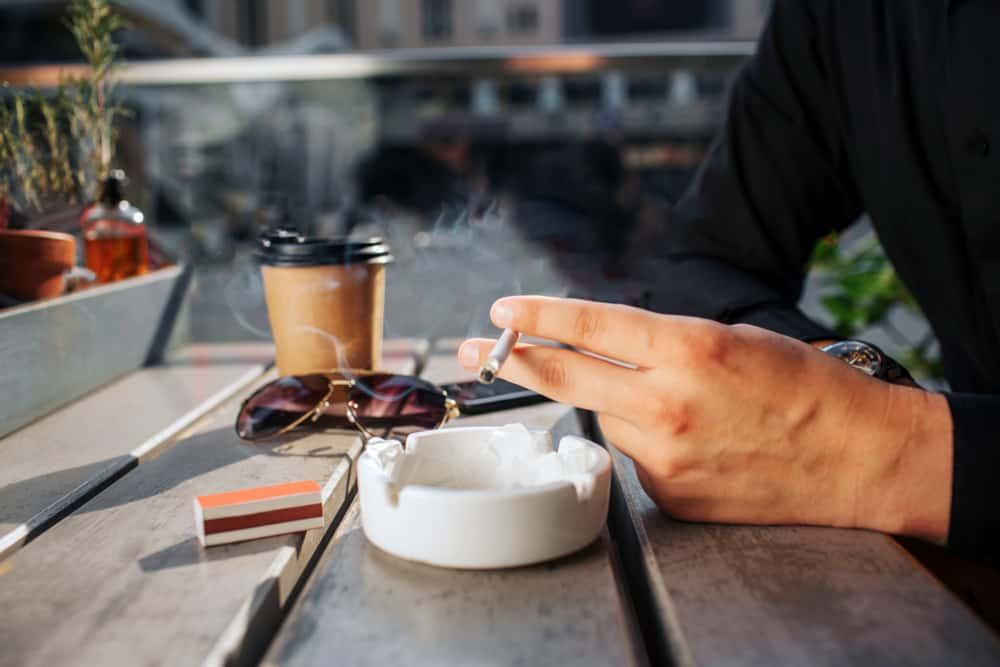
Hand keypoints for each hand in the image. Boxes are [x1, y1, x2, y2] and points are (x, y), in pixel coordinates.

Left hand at [459, 296, 952, 541]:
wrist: (856, 458)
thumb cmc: (803, 388)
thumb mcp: (733, 339)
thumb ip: (662, 344)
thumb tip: (602, 346)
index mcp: (689, 349)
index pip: (593, 325)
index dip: (541, 315)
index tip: (502, 312)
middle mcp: (668, 403)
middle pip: (568, 378)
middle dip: (515, 361)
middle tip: (475, 353)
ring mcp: (667, 454)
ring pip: (608, 419)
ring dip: (622, 406)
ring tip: (685, 407)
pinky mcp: (671, 493)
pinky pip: (636, 457)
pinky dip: (651, 443)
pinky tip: (696, 442)